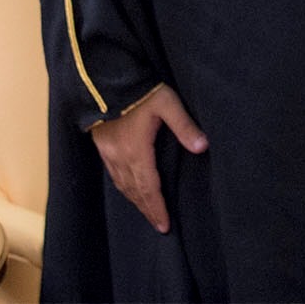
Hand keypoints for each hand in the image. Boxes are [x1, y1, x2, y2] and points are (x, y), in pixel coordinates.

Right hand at [88, 85, 207, 231]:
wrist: (105, 80)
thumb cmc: (141, 90)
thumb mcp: (167, 104)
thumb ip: (185, 126)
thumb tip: (203, 147)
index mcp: (137, 151)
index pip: (149, 188)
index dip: (157, 208)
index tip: (164, 226)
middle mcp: (120, 157)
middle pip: (135, 191)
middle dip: (147, 209)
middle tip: (159, 225)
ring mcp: (108, 152)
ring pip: (122, 184)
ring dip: (135, 200)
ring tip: (147, 211)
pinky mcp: (101, 145)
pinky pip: (113, 174)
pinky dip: (123, 186)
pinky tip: (128, 188)